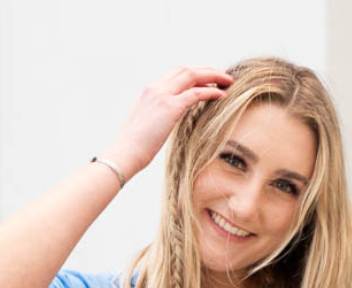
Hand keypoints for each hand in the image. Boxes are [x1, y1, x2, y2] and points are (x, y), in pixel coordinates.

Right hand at [106, 66, 234, 176]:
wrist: (124, 154)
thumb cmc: (133, 147)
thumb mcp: (144, 125)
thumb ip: (156, 117)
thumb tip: (163, 124)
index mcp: (149, 91)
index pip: (175, 74)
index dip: (194, 73)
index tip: (208, 79)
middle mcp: (156, 88)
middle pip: (186, 69)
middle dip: (207, 70)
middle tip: (223, 76)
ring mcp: (162, 95)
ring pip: (193, 75)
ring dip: (213, 76)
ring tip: (228, 81)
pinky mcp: (170, 107)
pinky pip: (196, 93)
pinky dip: (211, 92)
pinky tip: (222, 95)